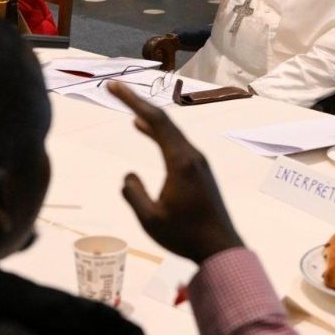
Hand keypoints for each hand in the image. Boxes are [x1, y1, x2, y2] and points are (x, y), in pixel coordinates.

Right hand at [108, 81, 243, 263]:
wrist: (220, 248)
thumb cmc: (184, 235)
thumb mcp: (150, 219)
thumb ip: (134, 193)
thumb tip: (129, 175)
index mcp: (180, 161)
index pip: (155, 121)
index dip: (132, 101)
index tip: (113, 86)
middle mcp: (191, 155)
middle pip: (163, 120)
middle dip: (137, 102)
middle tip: (115, 87)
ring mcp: (197, 161)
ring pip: (170, 131)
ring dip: (147, 117)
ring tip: (126, 106)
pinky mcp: (198, 170)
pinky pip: (174, 142)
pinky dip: (157, 132)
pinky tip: (144, 130)